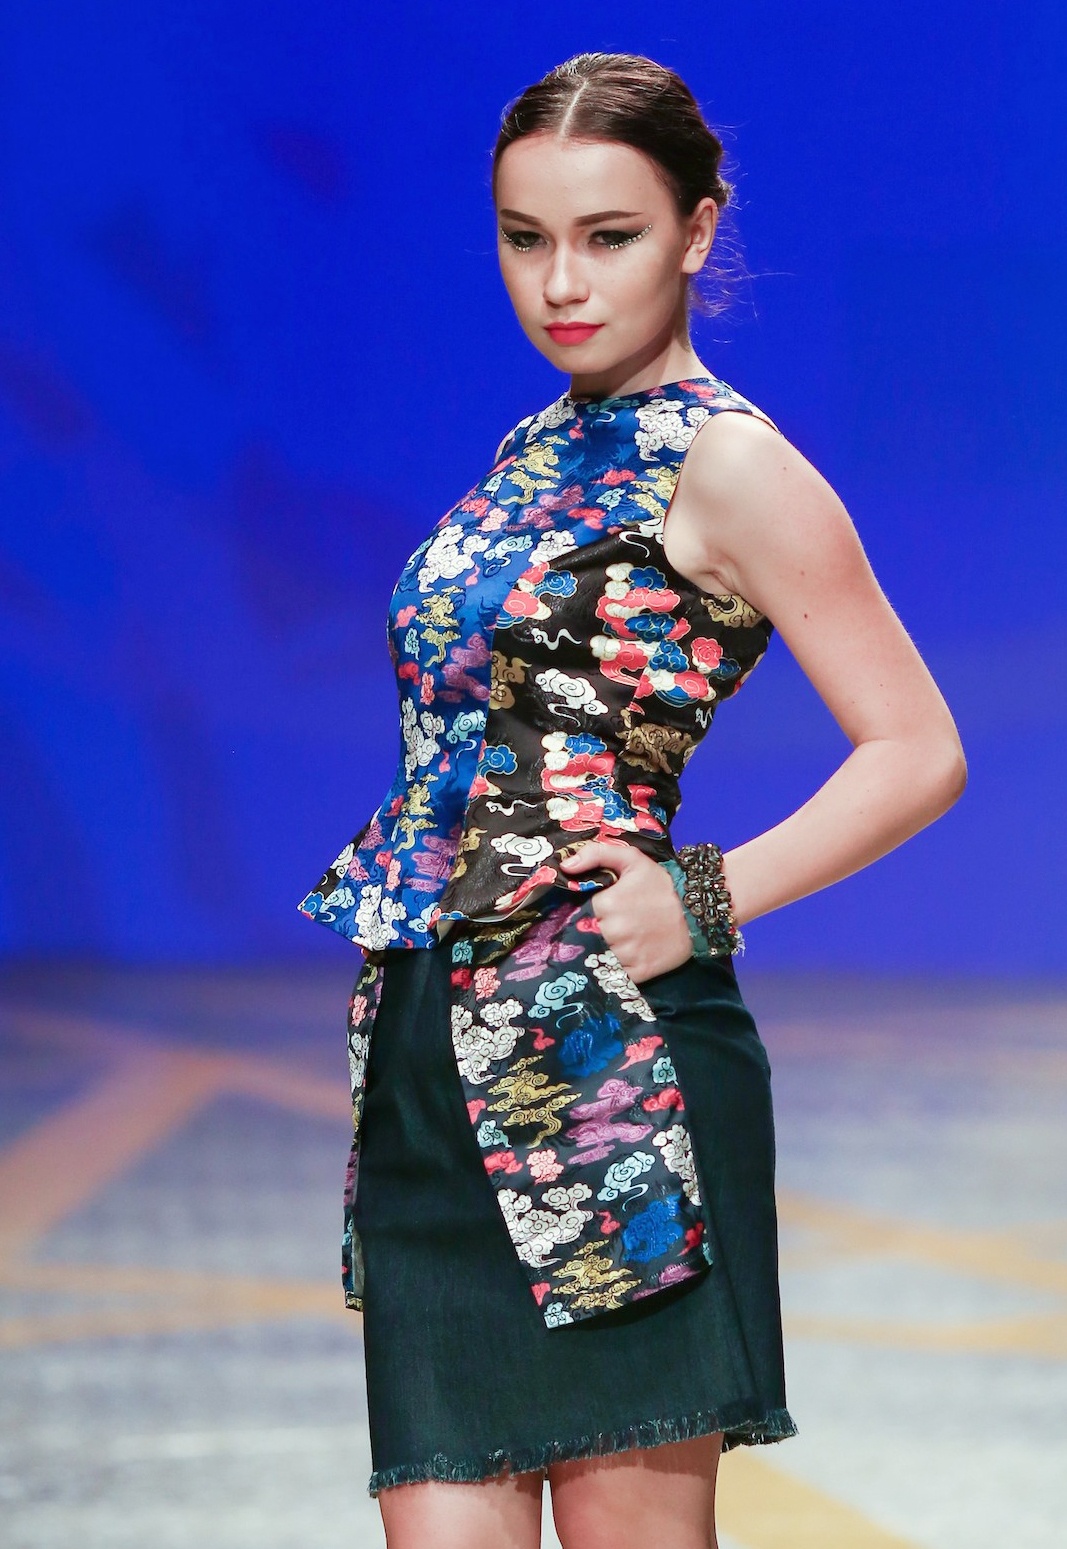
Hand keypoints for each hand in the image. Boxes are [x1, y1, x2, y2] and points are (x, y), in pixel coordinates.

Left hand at [558, 840, 692, 984]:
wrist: (698, 913)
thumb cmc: (661, 885)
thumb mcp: (632, 859)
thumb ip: (596, 854)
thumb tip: (566, 865)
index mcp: (607, 903)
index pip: (580, 912)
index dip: (586, 912)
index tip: (599, 911)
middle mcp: (614, 931)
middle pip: (588, 935)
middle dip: (595, 931)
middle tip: (611, 925)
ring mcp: (626, 954)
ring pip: (599, 956)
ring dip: (604, 950)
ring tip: (620, 941)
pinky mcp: (638, 973)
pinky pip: (614, 975)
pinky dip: (614, 970)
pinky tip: (626, 957)